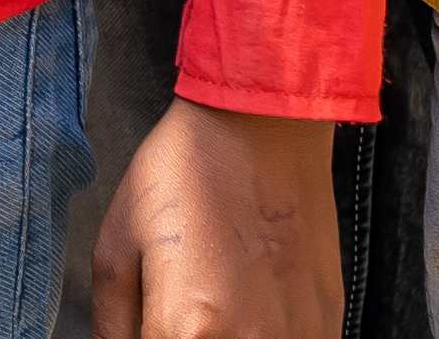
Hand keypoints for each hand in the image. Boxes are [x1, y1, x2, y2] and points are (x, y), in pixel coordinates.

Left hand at [79, 101, 338, 338]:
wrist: (265, 122)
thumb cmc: (188, 171)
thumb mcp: (117, 246)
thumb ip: (113, 327)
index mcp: (186, 329)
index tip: (148, 325)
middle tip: (178, 311)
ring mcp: (295, 338)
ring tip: (215, 302)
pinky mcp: (326, 324)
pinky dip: (260, 335)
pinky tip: (249, 304)